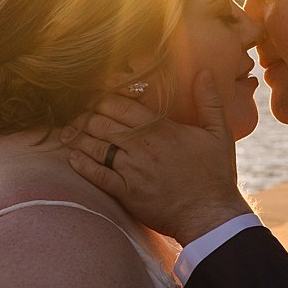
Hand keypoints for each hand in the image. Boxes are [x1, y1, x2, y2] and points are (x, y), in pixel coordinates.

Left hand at [63, 71, 252, 244]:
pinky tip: (72, 158)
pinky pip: (97, 175)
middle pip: (103, 122)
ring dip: (79, 137)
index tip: (94, 95)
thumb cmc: (216, 174)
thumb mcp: (219, 133)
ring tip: (68, 133)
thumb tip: (204, 72)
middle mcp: (142, 145)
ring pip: (96, 146)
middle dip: (87, 116)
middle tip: (78, 114)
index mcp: (161, 128)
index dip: (103, 98)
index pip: (122, 105)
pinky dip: (82, 165)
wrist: (210, 215)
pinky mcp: (125, 192)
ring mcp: (131, 169)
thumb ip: (209, 101)